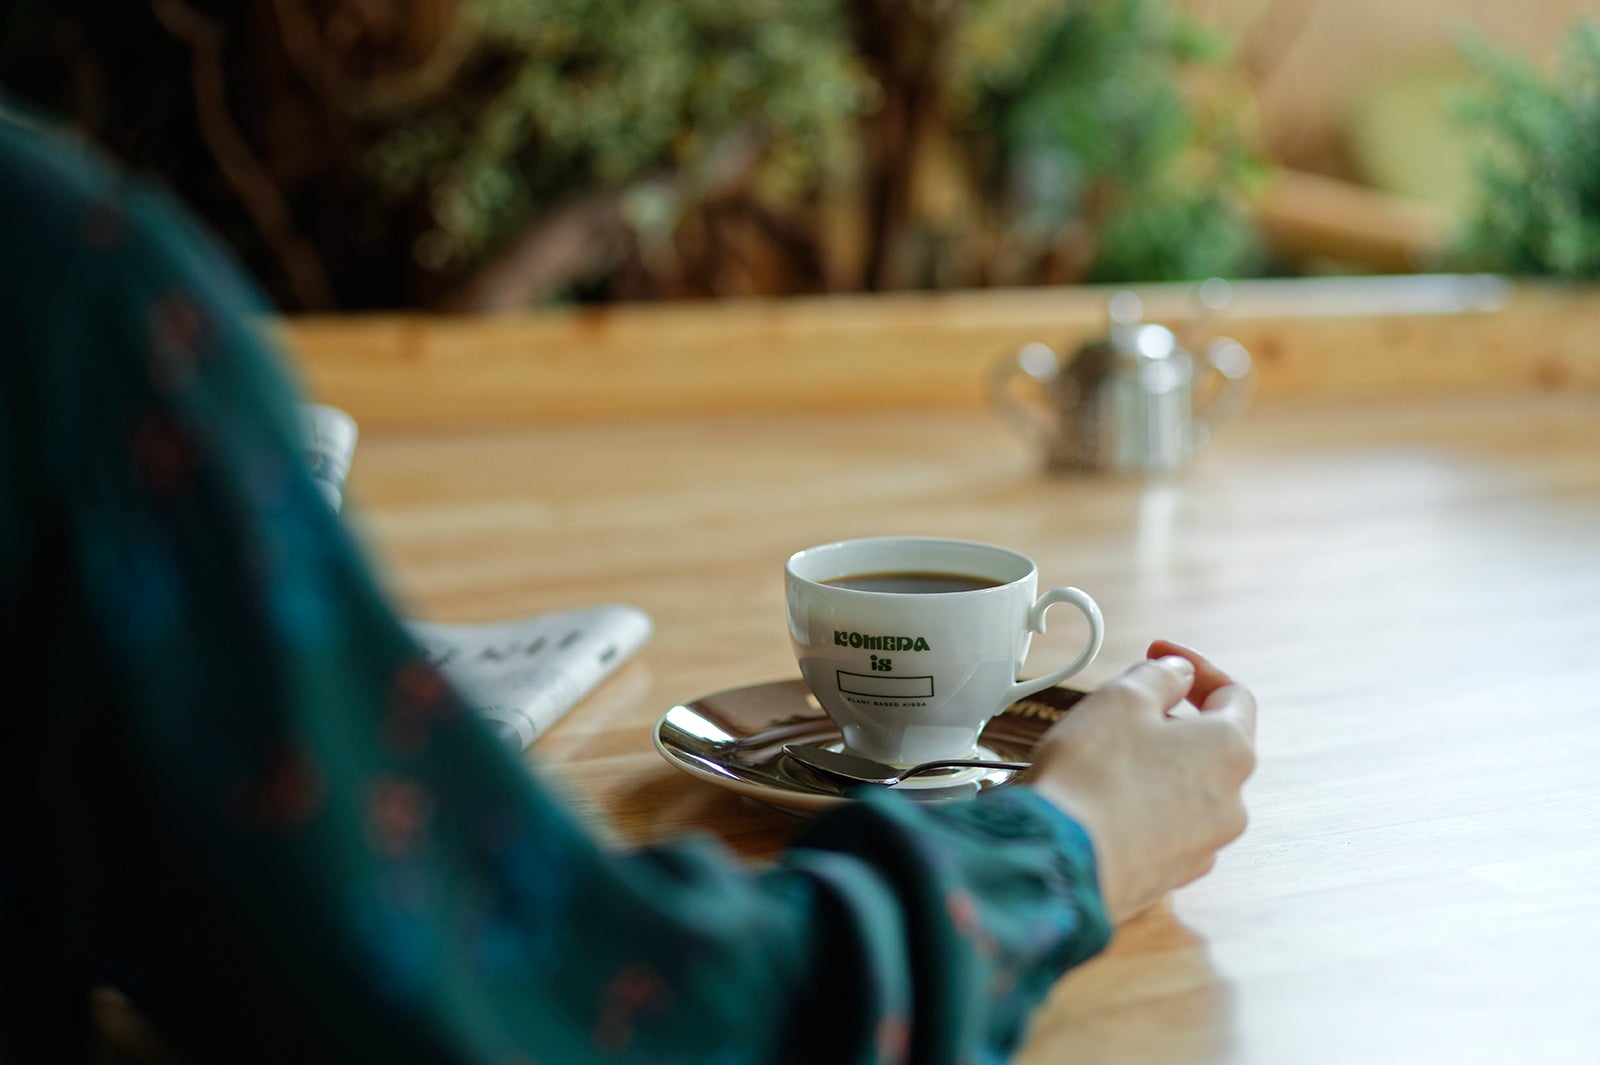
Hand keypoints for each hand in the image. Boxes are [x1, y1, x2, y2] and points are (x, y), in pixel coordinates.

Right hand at [1024, 640, 1256, 923]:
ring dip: (1153, 767)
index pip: (1233, 695)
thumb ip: (1161, 676)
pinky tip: (1100, 804)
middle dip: (1168, 721)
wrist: (1060, 861)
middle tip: (1120, 712)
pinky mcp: (1171, 875)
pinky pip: (1163, 827)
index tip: (1160, 656)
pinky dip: (1140, 808)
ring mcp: (1203, 845)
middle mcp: (1231, 802)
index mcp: (1230, 750)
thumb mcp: (1122, 698)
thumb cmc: (1092, 776)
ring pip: (1185, 789)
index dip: (1195, 668)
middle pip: (1209, 745)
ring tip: (1101, 761)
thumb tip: (1179, 675)